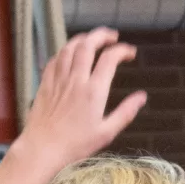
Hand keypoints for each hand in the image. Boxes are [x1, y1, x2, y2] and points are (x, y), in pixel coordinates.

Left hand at [14, 28, 146, 167]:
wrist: (43, 148)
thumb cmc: (76, 145)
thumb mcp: (107, 132)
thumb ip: (125, 112)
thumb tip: (142, 97)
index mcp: (94, 91)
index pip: (109, 59)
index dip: (122, 50)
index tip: (130, 53)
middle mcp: (76, 80)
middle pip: (88, 45)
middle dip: (102, 35)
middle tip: (112, 36)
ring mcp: (58, 79)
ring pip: (69, 48)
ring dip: (83, 39)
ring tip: (92, 39)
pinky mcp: (46, 83)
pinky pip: (55, 59)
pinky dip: (65, 51)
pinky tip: (70, 54)